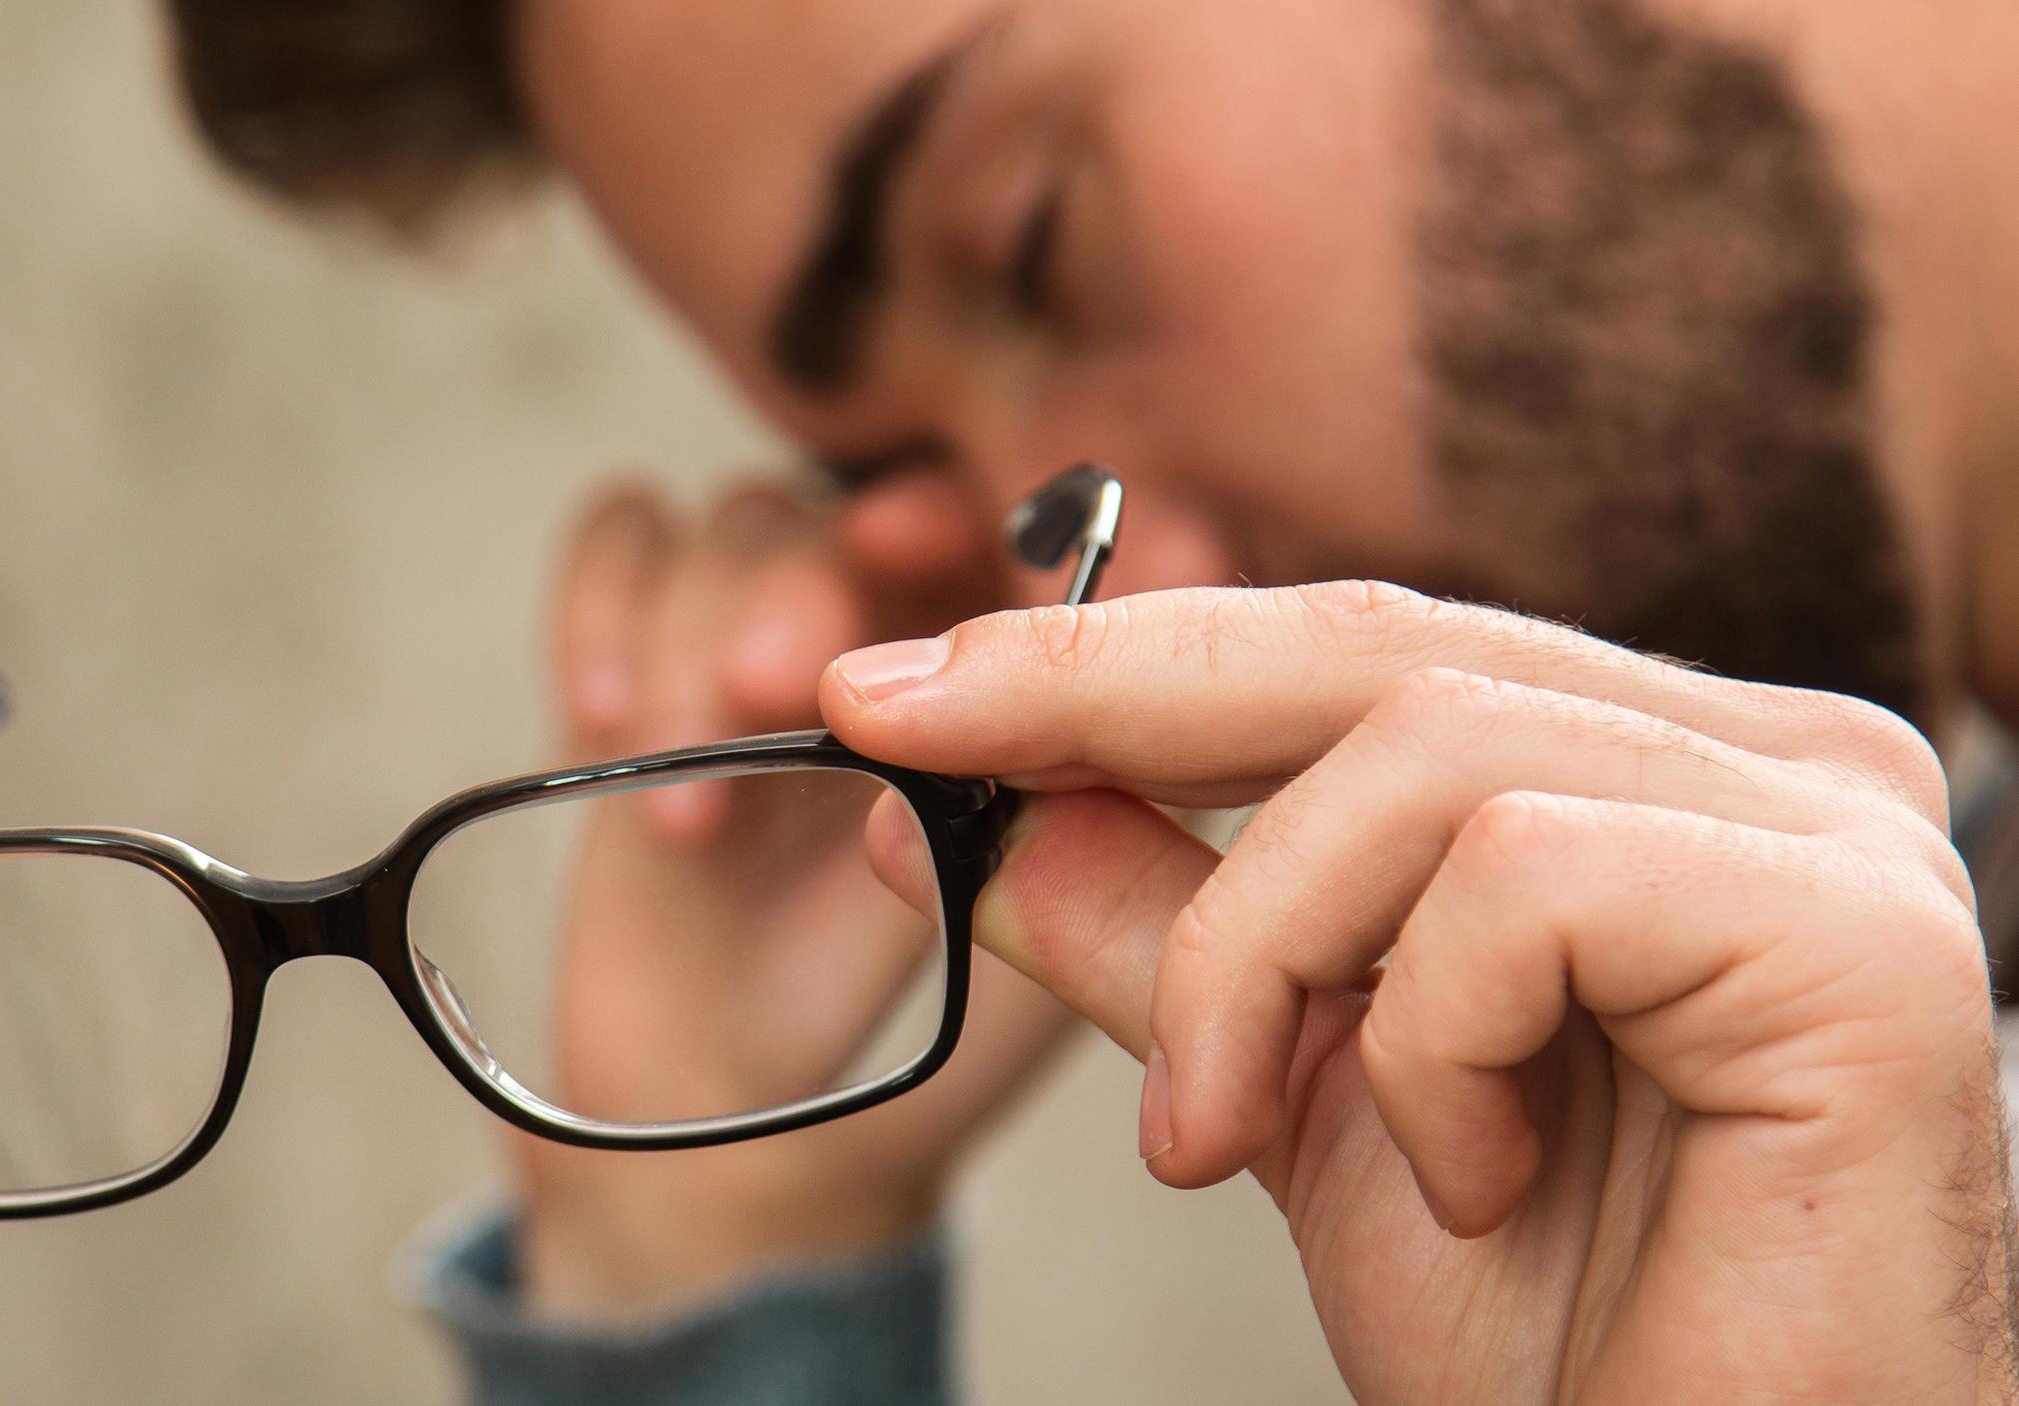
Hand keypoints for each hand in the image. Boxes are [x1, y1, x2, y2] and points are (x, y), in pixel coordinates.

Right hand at [509, 474, 1080, 1316]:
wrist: (746, 1126)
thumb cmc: (917, 1043)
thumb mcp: (1027, 959)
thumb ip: (1070, 854)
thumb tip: (1058, 736)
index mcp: (1039, 671)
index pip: (1061, 535)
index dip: (1044, 528)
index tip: (1000, 578)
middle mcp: (920, 614)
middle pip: (888, 502)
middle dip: (829, 579)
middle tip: (781, 685)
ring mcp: (780, 621)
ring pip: (751, 517)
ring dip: (705, 627)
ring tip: (693, 781)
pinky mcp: (650, 646)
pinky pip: (626, 538)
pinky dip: (605, 600)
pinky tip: (606, 716)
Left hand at [825, 582, 2008, 1402]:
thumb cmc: (1552, 1326)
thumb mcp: (1291, 1090)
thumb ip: (1160, 929)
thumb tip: (968, 811)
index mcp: (1649, 770)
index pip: (1349, 647)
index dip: (1109, 651)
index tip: (895, 685)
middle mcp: (1766, 763)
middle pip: (1375, 646)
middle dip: (1100, 695)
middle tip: (910, 738)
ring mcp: (1835, 836)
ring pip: (1424, 755)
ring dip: (1256, 954)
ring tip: (1221, 1135)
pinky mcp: (1862, 940)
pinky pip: (1529, 882)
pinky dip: (1430, 1041)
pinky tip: (1476, 1176)